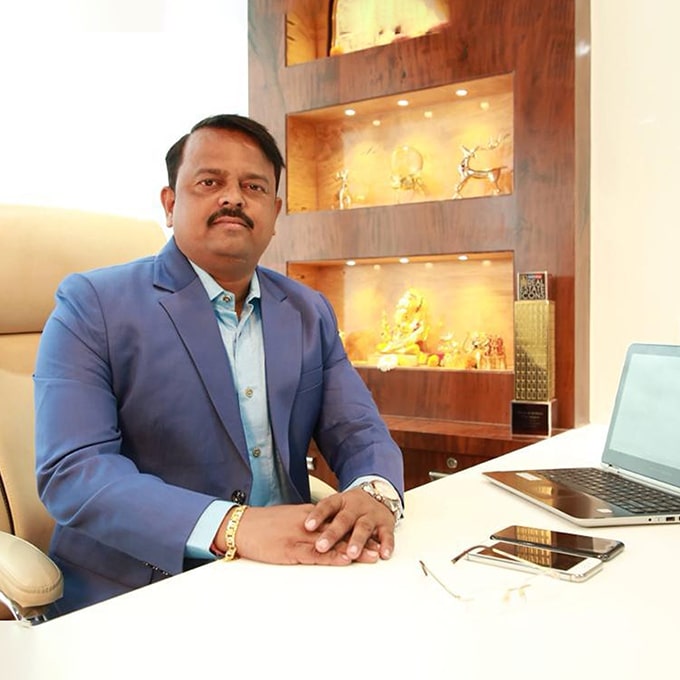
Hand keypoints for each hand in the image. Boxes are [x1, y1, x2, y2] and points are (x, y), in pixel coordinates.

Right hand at [221, 504, 379, 565]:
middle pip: (341, 532)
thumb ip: (306, 525)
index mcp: (308, 516)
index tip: (374, 534)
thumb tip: (321, 532)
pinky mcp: (290, 549)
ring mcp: (300, 536)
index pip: (338, 522)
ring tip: (373, 556)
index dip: (357, 529)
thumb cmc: (262, 525)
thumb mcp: (288, 520)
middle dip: (362, 540)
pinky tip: (345, 559)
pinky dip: (332, 557)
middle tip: (382, 546)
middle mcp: (308, 524)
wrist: (241, 525)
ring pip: (333, 544)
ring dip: (354, 550)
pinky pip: (315, 554)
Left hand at [304, 487, 395, 560]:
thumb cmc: (351, 507)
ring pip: (364, 527)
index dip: (317, 516)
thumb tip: (299, 531)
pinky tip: (383, 554)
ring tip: (352, 553)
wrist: (379, 495)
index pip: (326, 506)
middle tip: (321, 546)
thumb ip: (322, 518)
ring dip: (358, 541)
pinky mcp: (386, 524)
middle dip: (333, 534)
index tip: (307, 526)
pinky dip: (386, 544)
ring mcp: (371, 515)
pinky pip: (387, 535)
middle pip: (343, 519)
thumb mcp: (336, 507)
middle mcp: (355, 507)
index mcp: (340, 501)